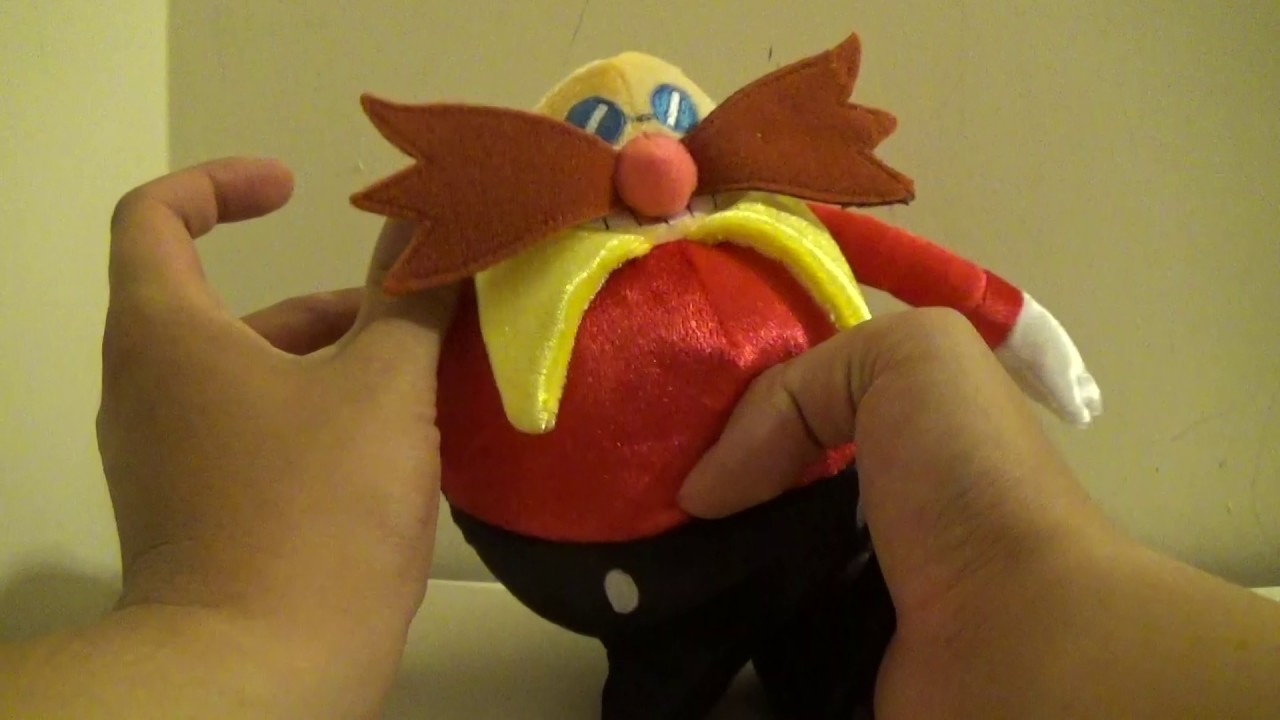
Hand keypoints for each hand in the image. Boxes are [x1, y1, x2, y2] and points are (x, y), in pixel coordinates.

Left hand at [95, 157, 454, 715]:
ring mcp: (164, 459)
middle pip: (220, 306)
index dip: (221, 184)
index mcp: (166, 335)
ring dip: (326, 363)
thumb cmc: (315, 508)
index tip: (294, 191)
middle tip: (403, 311)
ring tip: (419, 383)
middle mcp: (146, 390)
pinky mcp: (193, 516)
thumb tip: (434, 224)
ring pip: (243, 378)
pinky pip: (248, 436)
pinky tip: (392, 452)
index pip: (155, 216)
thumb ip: (408, 295)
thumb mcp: (382, 386)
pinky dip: (311, 419)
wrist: (259, 671)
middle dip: (319, 300)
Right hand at [676, 308, 1279, 717]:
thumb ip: (792, 386)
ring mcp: (845, 581)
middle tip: (630, 486)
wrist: (1018, 637)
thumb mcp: (907, 359)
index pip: (786, 400)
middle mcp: (869, 500)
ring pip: (738, 556)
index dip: (723, 400)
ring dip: (688, 554)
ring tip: (630, 546)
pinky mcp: (823, 653)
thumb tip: (704, 490)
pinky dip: (705, 617)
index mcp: (896, 425)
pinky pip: (744, 627)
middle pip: (752, 479)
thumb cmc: (967, 481)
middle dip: (693, 481)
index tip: (656, 413)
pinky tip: (662, 602)